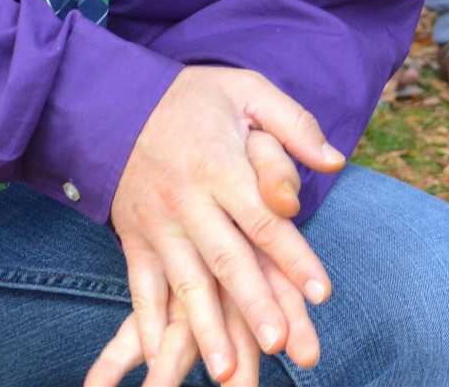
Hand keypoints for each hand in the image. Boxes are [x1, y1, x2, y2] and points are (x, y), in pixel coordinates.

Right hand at [109, 67, 341, 382]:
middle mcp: (189, 201)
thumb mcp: (247, 90)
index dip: (294, 256)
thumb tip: (334, 161)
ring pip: (186, 283)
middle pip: (226, 259)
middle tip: (277, 343)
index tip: (321, 293)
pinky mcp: (134, 238)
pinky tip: (160, 354)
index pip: (264, 219)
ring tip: (227, 370)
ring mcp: (157, 224)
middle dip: (253, 304)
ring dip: (206, 328)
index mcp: (221, 166)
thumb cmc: (192, 96)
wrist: (113, 100)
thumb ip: (294, 124)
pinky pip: (141, 285)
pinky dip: (148, 322)